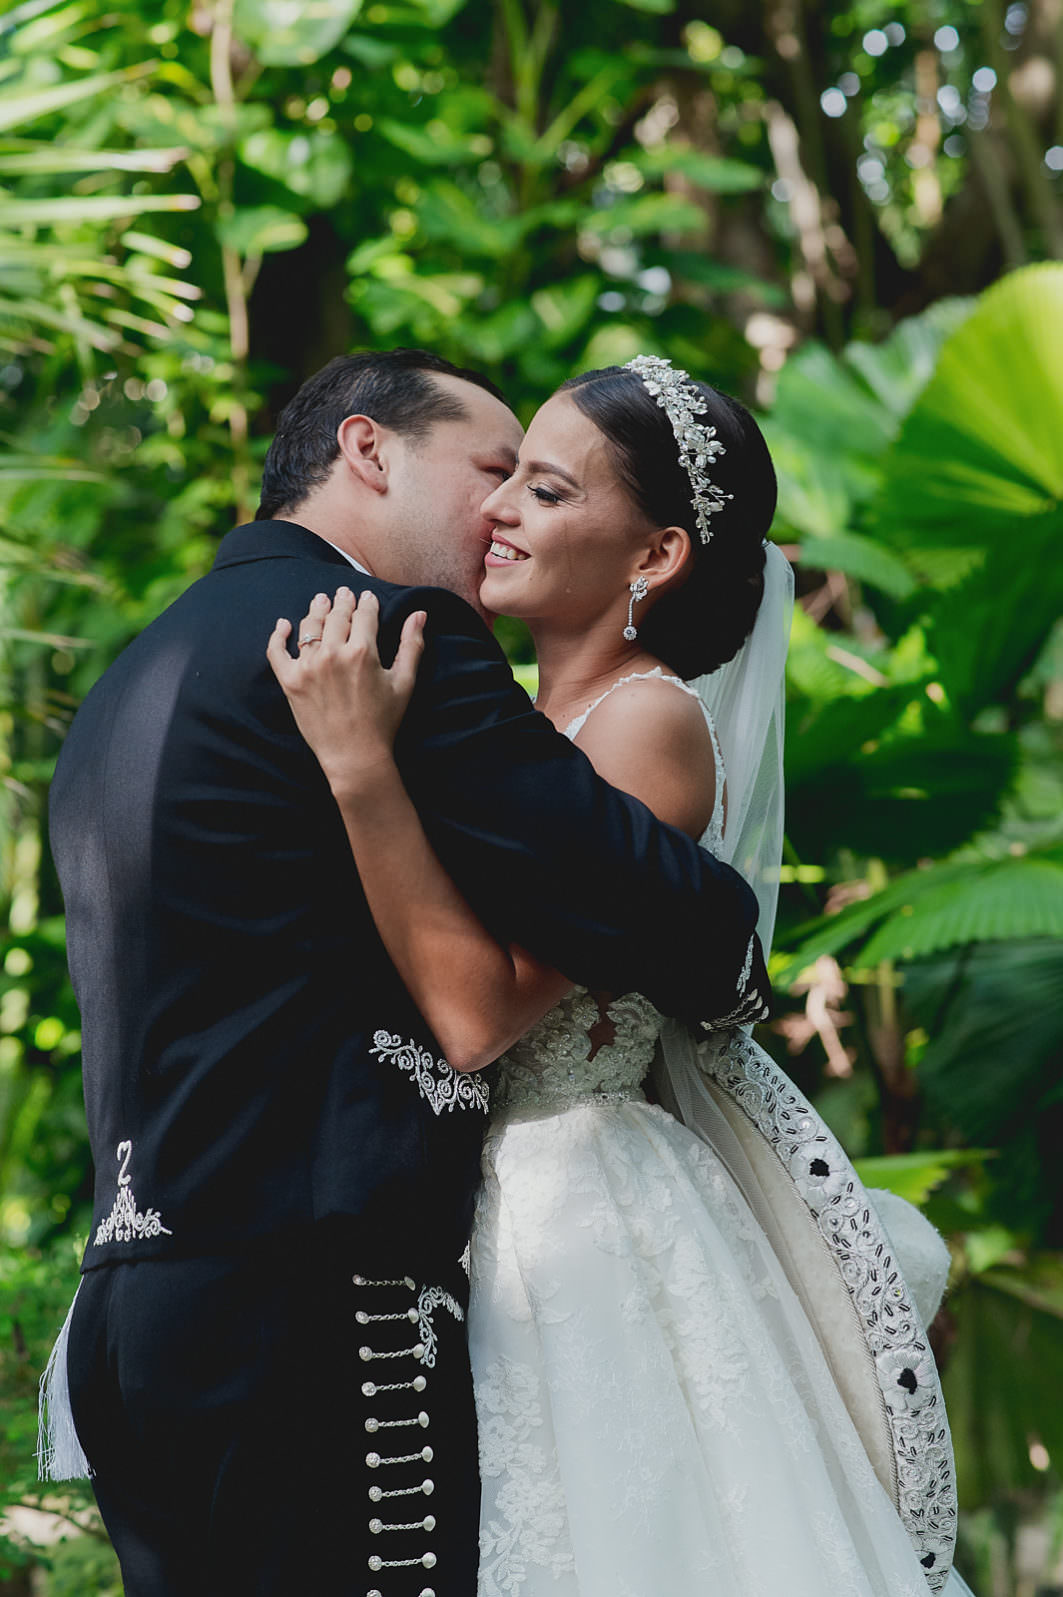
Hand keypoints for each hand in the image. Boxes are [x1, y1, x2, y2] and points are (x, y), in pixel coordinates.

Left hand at [267, 587, 426, 797]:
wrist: (354, 756)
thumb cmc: (383, 721)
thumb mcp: (404, 682)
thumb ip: (411, 645)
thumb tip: (419, 614)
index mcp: (363, 652)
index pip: (364, 615)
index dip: (367, 603)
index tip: (367, 597)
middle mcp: (333, 654)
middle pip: (336, 615)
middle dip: (342, 601)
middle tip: (343, 593)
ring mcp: (308, 667)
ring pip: (310, 626)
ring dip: (316, 609)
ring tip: (320, 601)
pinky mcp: (290, 681)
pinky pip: (277, 651)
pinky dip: (278, 636)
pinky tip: (283, 625)